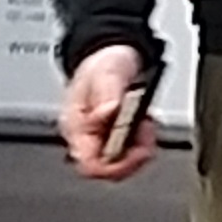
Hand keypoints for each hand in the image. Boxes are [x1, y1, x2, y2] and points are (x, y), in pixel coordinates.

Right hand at [59, 44, 156, 180]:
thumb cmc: (103, 61)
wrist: (112, 53)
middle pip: (109, 169)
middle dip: (133, 153)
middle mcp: (86, 139)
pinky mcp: (116, 138)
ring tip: (145, 122)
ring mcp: (102, 139)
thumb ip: (107, 94)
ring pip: (123, 163)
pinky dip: (143, 141)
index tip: (137, 151)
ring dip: (140, 147)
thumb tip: (108, 113)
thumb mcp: (107, 73)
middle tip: (145, 129)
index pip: (90, 165)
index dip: (115, 165)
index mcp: (75, 127)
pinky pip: (131, 152)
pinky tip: (145, 123)